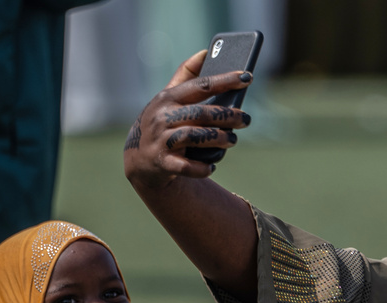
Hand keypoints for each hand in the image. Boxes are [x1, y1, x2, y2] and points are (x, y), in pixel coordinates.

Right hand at [123, 50, 252, 190]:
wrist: (138, 159)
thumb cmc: (161, 123)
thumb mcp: (167, 98)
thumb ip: (185, 75)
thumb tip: (205, 52)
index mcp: (168, 98)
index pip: (200, 85)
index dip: (226, 80)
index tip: (248, 77)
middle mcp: (162, 117)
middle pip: (200, 113)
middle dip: (227, 115)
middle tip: (246, 119)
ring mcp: (161, 140)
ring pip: (194, 137)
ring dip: (218, 138)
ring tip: (233, 139)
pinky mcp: (162, 163)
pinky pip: (185, 166)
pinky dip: (200, 167)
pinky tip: (212, 166)